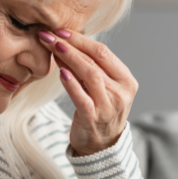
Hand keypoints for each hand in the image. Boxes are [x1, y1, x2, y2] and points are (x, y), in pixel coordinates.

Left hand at [38, 29, 137, 155]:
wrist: (102, 147)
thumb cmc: (100, 112)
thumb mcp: (102, 88)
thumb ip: (91, 68)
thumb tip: (64, 42)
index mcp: (127, 81)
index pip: (104, 52)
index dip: (81, 39)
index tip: (61, 31)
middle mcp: (121, 93)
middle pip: (96, 60)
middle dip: (71, 44)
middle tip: (50, 35)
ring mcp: (108, 106)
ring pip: (90, 74)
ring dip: (69, 58)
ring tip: (52, 47)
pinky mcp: (93, 119)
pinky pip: (81, 97)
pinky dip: (70, 83)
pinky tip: (60, 71)